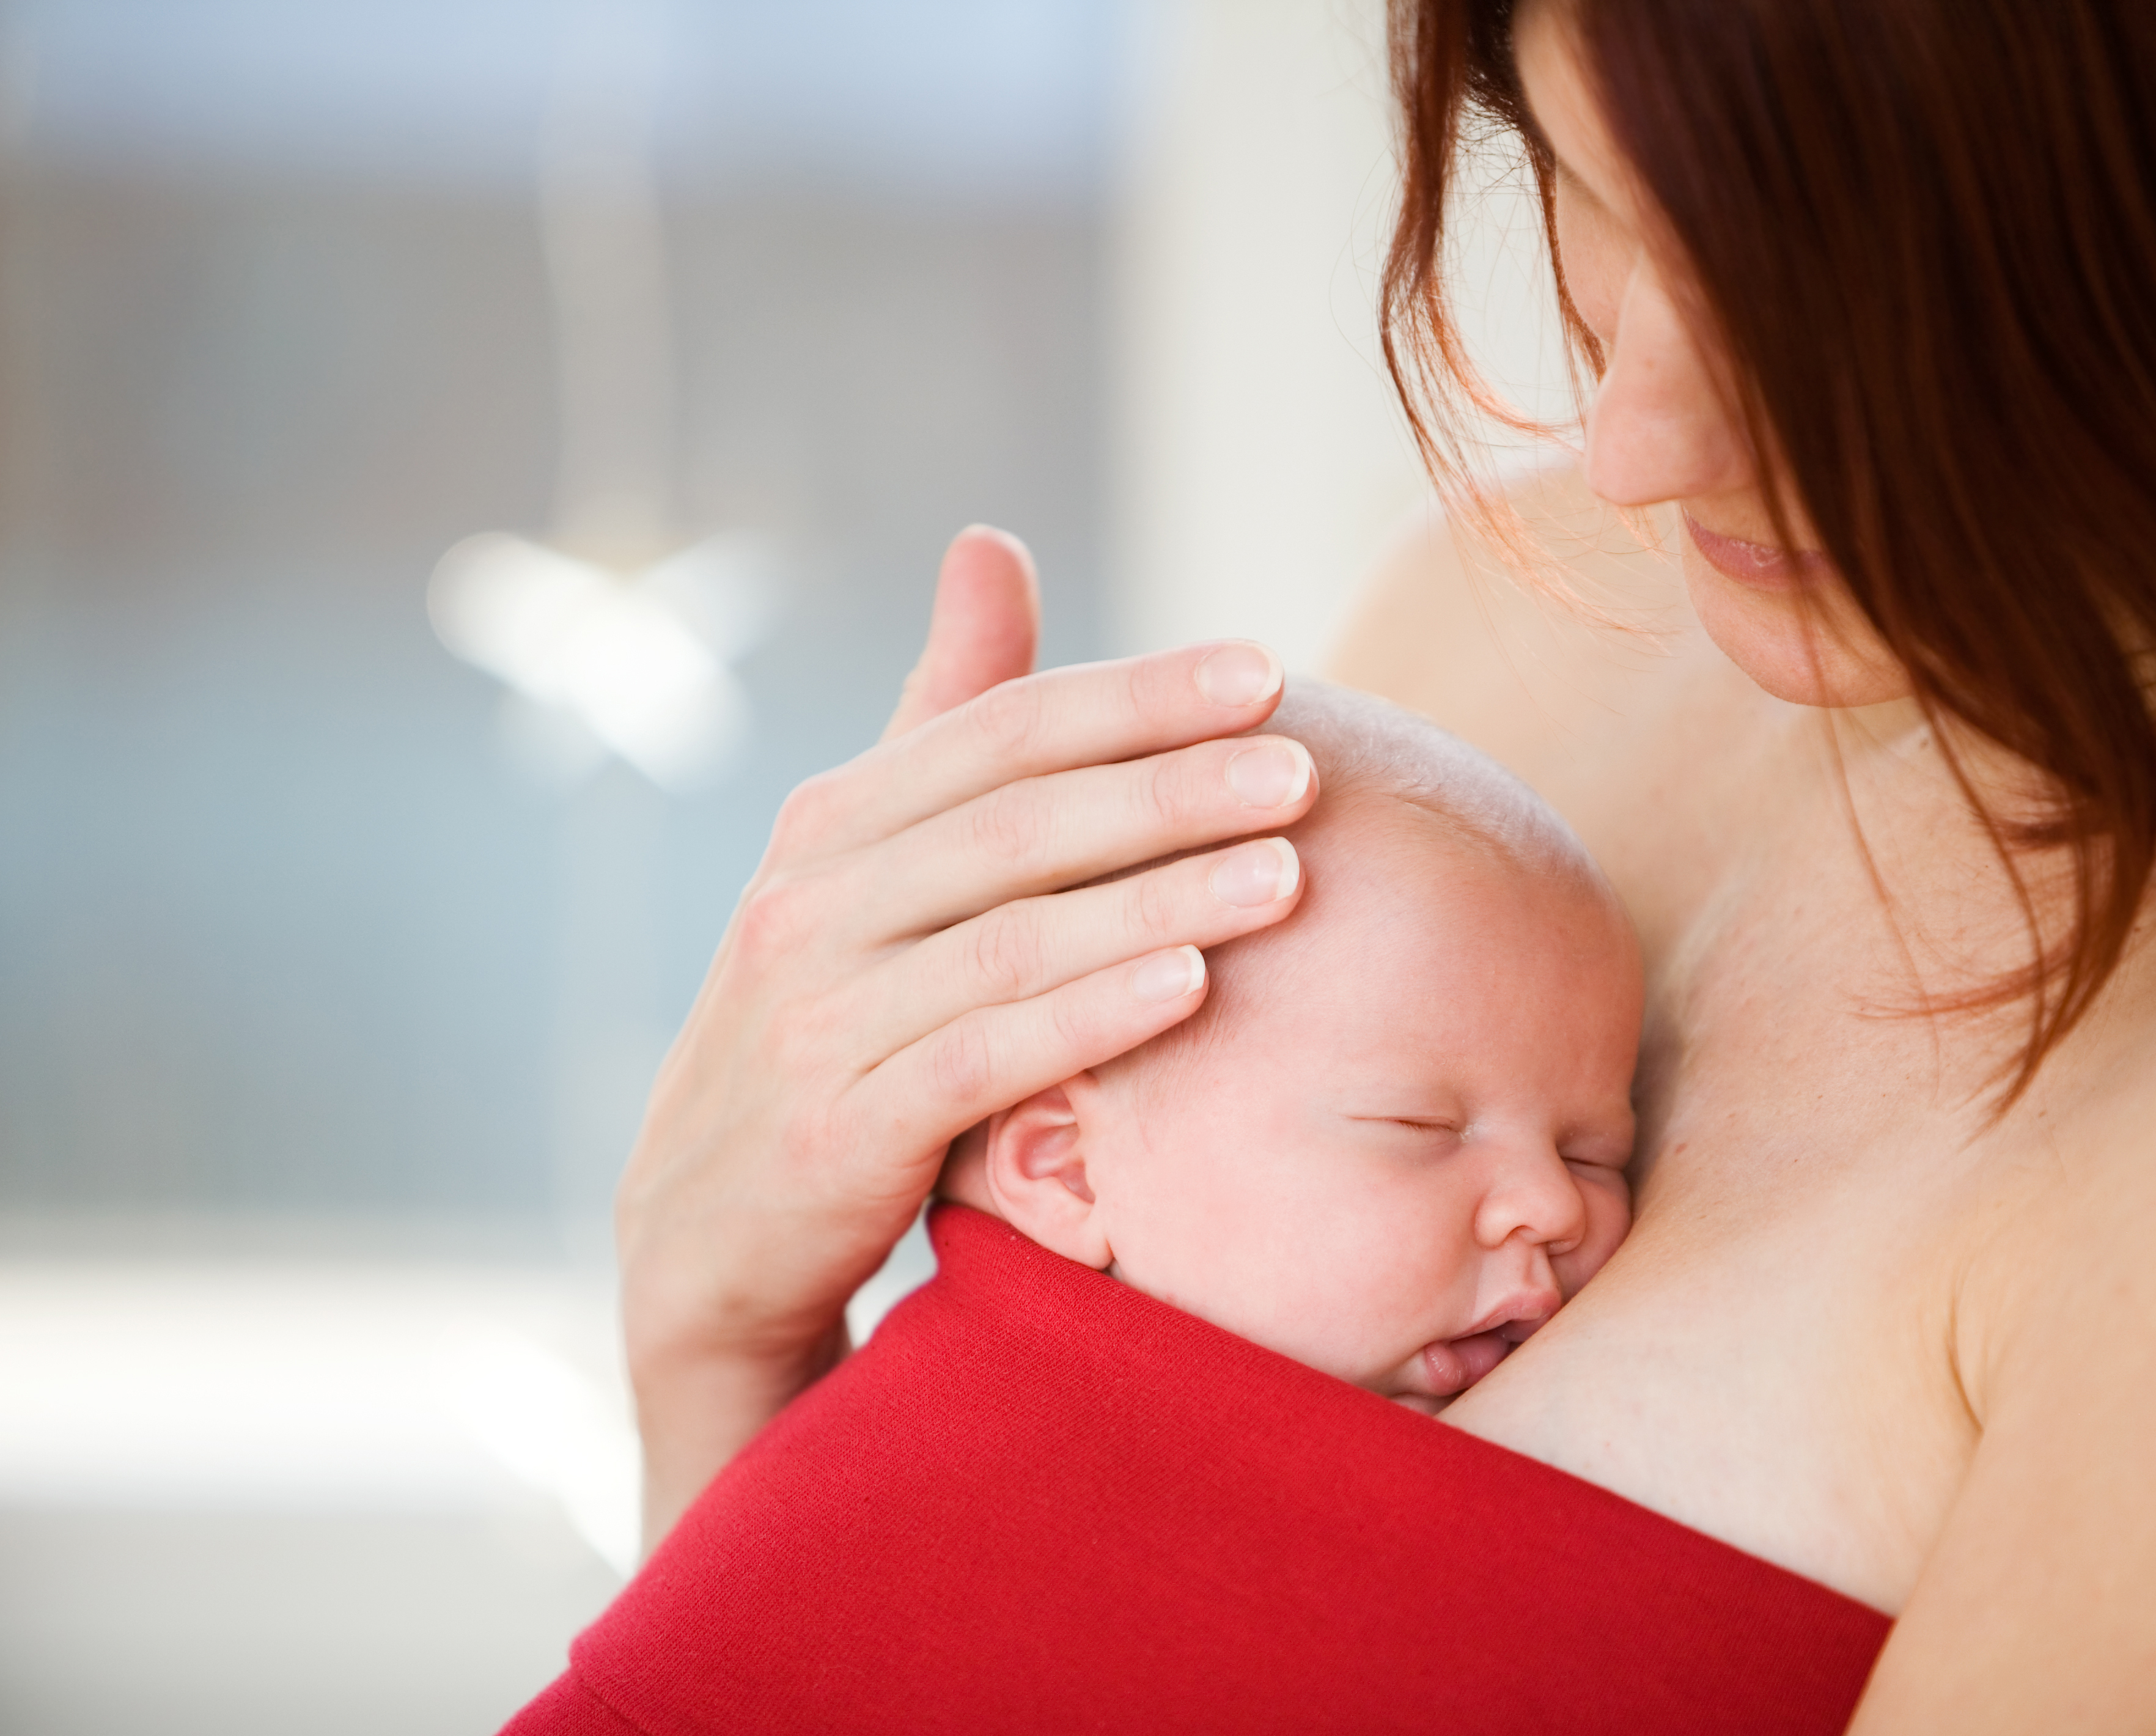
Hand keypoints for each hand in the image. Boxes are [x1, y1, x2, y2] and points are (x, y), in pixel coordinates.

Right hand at [617, 526, 1316, 1550]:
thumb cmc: (831, 1026)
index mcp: (832, 823)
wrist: (706, 1236)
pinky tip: (1194, 989)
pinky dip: (1090, 1017)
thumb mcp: (868, 870)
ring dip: (1159, 901)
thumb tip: (992, 543)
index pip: (1002, 729)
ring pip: (1013, 937)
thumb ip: (944, 721)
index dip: (1135, 696)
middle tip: (1302, 771)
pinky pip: (983, 1058)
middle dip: (1170, 790)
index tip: (1264, 672)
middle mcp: (811, 902)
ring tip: (1286, 874)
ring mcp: (816, 1017)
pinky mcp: (837, 1131)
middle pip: (1018, 821)